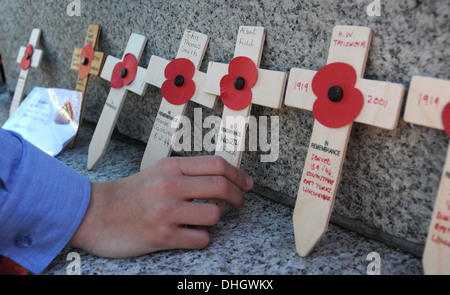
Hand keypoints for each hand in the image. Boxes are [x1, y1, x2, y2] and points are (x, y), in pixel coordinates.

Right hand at [69, 156, 253, 257]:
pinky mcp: (162, 236)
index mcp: (171, 167)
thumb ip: (186, 172)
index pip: (217, 165)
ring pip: (214, 214)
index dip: (239, 175)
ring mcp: (166, 212)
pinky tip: (191, 234)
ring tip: (204, 219)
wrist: (95, 213)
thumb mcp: (157, 171)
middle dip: (238, 197)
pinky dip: (202, 238)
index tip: (247, 184)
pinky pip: (200, 238)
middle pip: (221, 187)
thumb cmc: (129, 193)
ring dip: (216, 219)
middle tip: (240, 203)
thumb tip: (221, 177)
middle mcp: (170, 186)